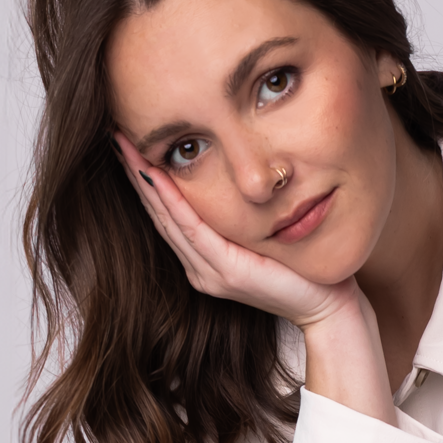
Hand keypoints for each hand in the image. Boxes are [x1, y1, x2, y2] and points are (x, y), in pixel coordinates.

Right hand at [116, 142, 396, 427]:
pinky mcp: (226, 271)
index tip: (129, 142)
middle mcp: (199, 268)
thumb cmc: (302, 270)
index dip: (144, 178)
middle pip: (158, 212)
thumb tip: (238, 176)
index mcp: (205, 260)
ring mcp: (209, 272)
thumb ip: (243, 216)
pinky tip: (156, 175)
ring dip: (143, 180)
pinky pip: (192, 229)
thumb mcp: (265, 236)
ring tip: (125, 146)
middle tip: (114, 134)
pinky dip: (172, 201)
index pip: (167, 212)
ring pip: (167, 218)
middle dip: (135, 172)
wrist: (328, 308)